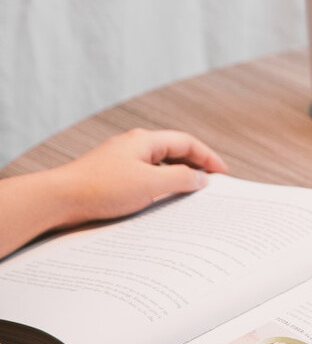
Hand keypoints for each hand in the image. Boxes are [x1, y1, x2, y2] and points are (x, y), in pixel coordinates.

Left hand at [0, 128, 227, 258]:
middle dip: (194, 166)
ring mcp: (120, 161)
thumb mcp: (150, 184)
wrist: (57, 200)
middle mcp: (133, 146)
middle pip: (173, 151)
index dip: (208, 157)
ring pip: (158, 166)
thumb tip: (199, 178)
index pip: (187, 143)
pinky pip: (143, 178)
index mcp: (145, 140)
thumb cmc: (100, 188)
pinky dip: (158, 187)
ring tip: (188, 195)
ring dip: (176, 178)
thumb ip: (180, 179)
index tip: (223, 173)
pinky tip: (159, 202)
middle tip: (210, 183)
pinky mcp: (110, 177)